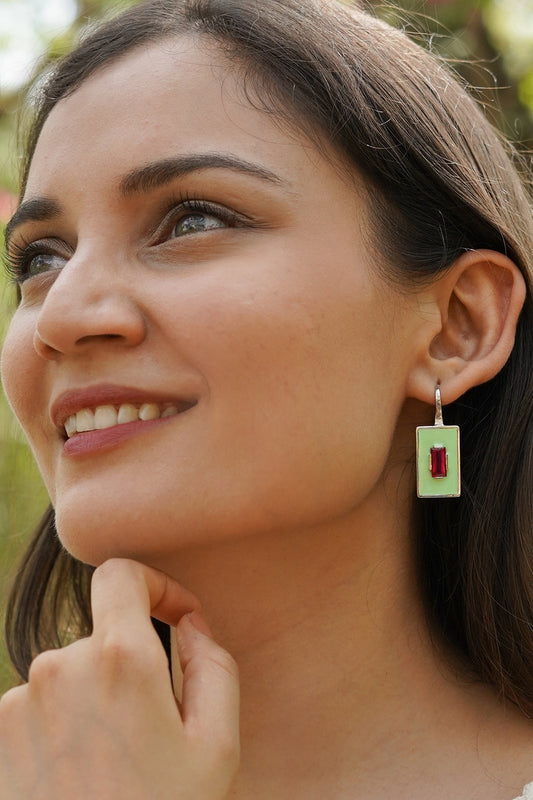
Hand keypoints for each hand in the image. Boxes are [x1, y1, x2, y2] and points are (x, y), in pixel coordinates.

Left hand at [0, 558, 239, 798]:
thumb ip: (213, 664)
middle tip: (154, 726)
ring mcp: (18, 703)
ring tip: (115, 762)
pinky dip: (65, 725)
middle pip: (101, 632)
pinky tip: (82, 777)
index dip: (156, 584)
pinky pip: (40, 706)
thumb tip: (191, 624)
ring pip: (70, 672)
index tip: (176, 617)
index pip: (121, 574)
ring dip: (96, 698)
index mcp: (118, 660)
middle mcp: (58, 667)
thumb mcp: (217, 747)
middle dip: (131, 662)